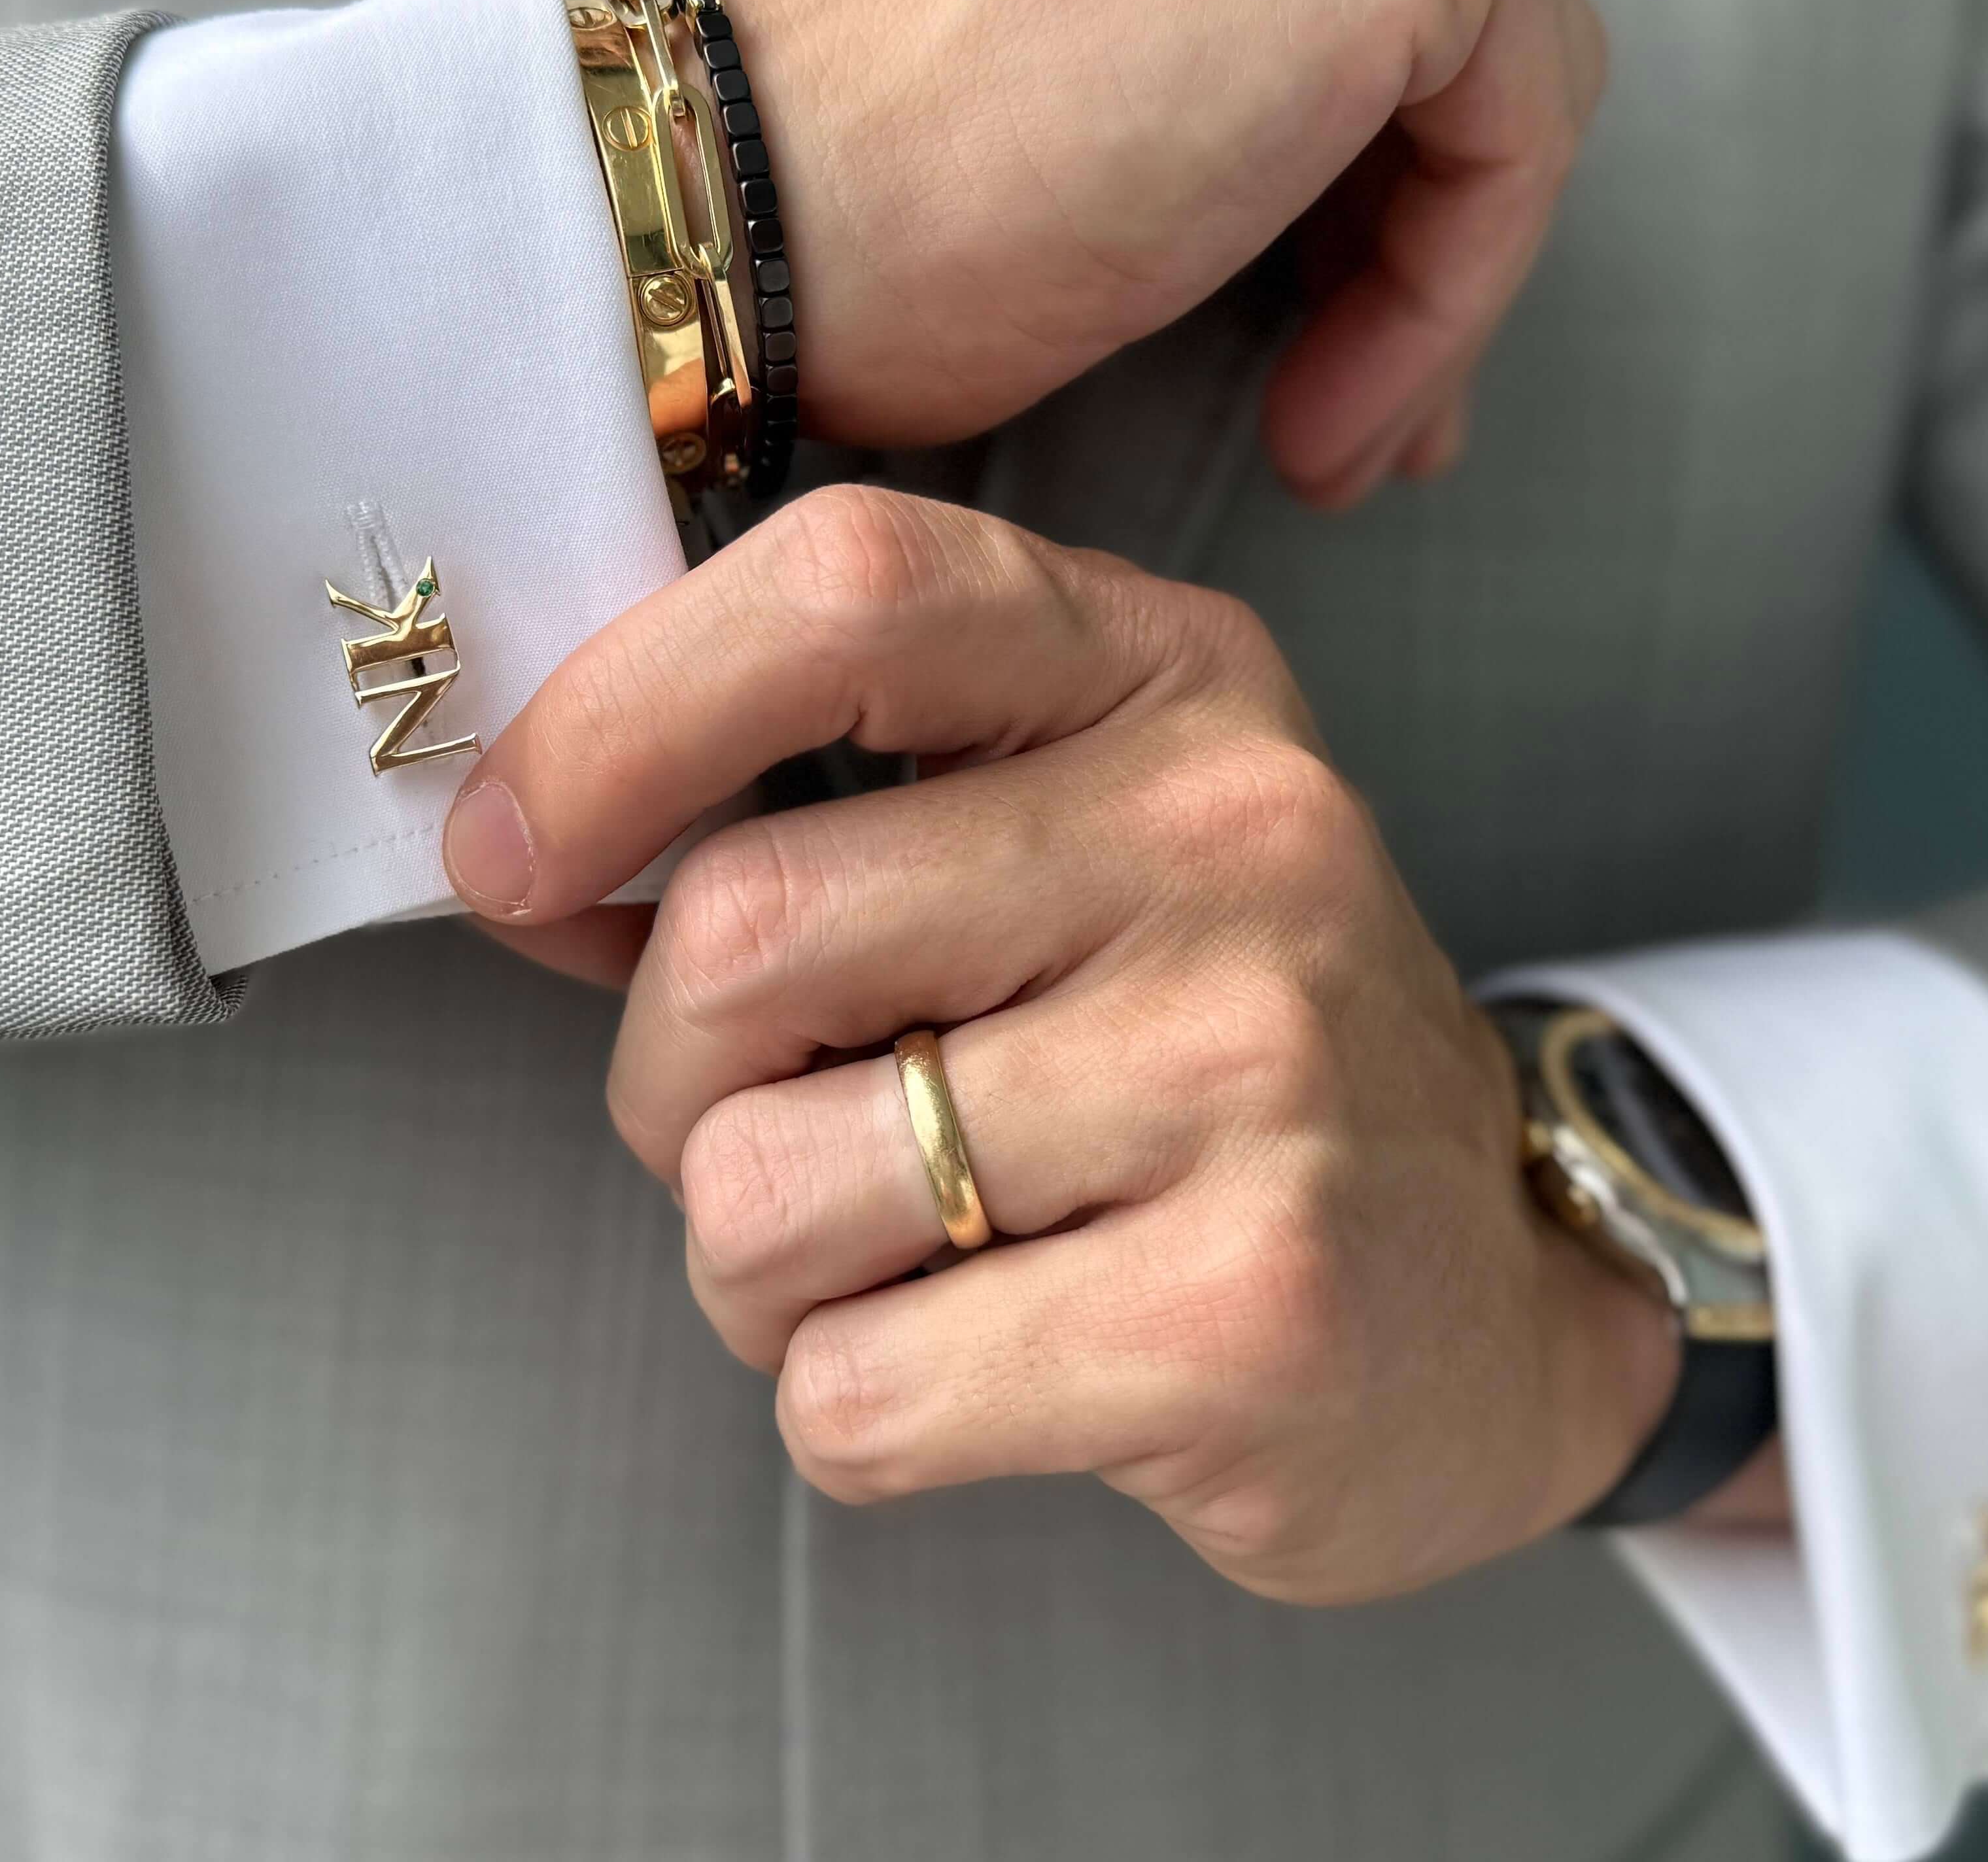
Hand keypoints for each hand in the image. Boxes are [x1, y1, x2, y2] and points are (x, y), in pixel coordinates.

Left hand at [442, 488, 1674, 1599]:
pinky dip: (853, 1404)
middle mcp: (1232, 836)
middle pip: (742, 930)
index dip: (617, 714)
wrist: (1475, 1300)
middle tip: (773, 1130)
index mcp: (1166, 679)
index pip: (849, 584)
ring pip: (764, 1188)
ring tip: (913, 1260)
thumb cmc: (1209, 1065)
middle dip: (673, 1083)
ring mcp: (1255, 1069)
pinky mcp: (1250, 1311)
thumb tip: (524, 855)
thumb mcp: (1072, 853)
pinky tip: (996, 1366)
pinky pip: (853, 1390)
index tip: (512, 854)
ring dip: (760, 1271)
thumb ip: (833, 818)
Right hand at [713, 0, 1604, 505]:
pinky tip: (1327, 429)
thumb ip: (1195, 28)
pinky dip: (1438, 311)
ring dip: (1425, 300)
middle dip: (1412, 241)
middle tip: (1350, 401)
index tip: (1317, 322)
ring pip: (1494, 78)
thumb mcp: (1048, 46)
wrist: (735, 204)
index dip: (1358, 166)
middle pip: (1439, 18)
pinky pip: (1513, 140)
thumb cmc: (848, 183)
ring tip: (1328, 444)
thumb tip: (1321, 154)